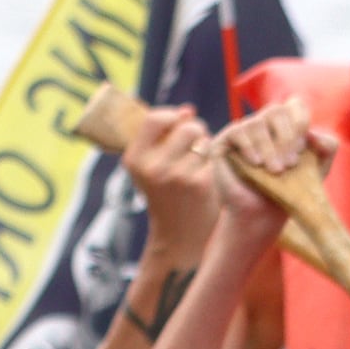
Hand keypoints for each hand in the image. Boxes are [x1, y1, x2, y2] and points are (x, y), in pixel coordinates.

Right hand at [121, 105, 218, 257]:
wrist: (179, 238)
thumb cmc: (166, 196)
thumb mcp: (150, 167)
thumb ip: (163, 136)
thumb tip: (188, 110)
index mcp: (135, 160)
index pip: (156, 118)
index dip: (172, 118)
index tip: (178, 126)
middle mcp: (153, 167)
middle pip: (187, 126)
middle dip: (196, 133)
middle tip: (193, 150)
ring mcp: (178, 176)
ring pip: (204, 140)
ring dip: (207, 149)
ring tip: (199, 166)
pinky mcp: (201, 183)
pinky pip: (214, 157)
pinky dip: (214, 164)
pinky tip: (208, 178)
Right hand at [212, 101, 333, 247]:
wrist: (263, 215)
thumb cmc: (290, 192)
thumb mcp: (318, 170)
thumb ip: (328, 147)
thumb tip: (314, 133)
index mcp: (286, 124)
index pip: (295, 105)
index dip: (300, 122)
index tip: (303, 149)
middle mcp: (264, 122)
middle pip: (276, 111)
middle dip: (286, 138)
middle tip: (290, 165)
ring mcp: (243, 130)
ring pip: (257, 123)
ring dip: (269, 148)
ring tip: (275, 172)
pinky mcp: (224, 141)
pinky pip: (238, 131)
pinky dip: (249, 146)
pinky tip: (255, 164)